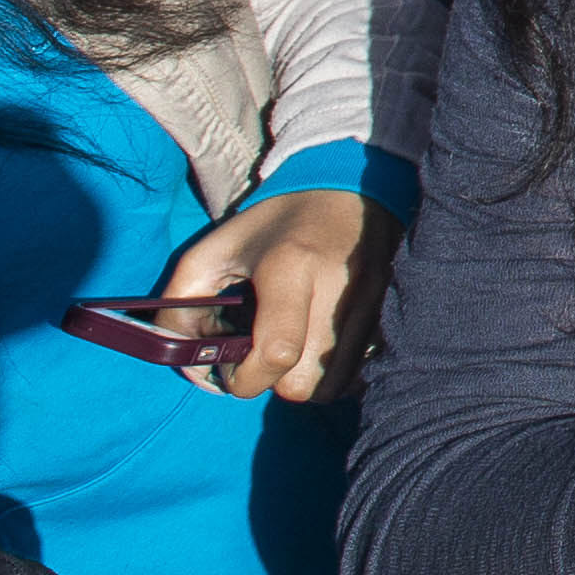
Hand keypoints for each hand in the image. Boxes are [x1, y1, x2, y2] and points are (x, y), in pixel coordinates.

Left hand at [153, 184, 394, 403]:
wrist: (350, 188)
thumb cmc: (275, 224)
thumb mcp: (217, 249)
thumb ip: (183, 301)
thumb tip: (182, 358)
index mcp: (291, 266)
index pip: (277, 353)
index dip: (245, 379)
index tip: (230, 369)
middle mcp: (340, 286)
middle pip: (305, 382)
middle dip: (274, 382)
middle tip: (260, 356)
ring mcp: (374, 300)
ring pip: (333, 386)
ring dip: (304, 379)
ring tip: (291, 348)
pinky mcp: (391, 311)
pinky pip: (359, 372)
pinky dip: (333, 371)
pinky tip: (319, 344)